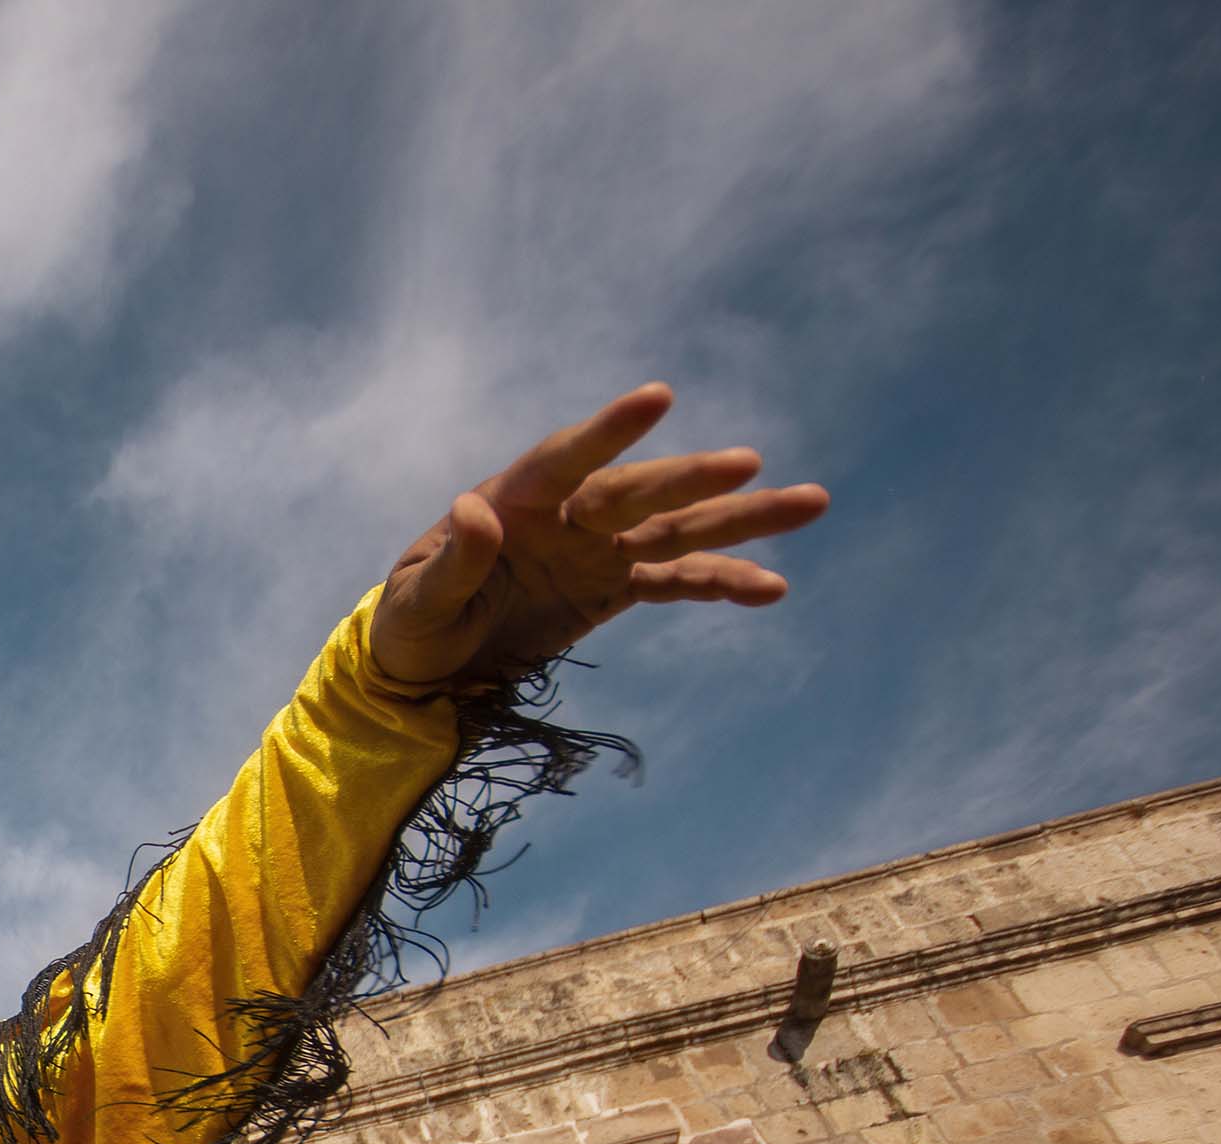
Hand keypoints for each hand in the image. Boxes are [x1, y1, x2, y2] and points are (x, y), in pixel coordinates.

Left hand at [374, 383, 828, 691]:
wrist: (424, 666)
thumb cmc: (409, 624)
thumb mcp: (413, 603)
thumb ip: (451, 563)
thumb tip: (475, 508)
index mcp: (512, 501)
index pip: (564, 459)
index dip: (608, 433)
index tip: (658, 399)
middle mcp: (566, 515)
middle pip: (637, 494)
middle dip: (691, 480)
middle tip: (751, 464)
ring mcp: (597, 549)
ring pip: (678, 529)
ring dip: (741, 518)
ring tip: (811, 503)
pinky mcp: (614, 587)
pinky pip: (677, 582)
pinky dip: (722, 584)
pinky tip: (773, 588)